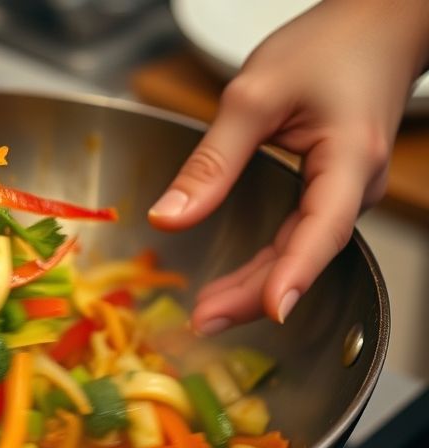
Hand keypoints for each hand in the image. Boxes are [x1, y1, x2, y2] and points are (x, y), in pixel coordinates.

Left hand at [149, 0, 428, 334]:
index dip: (295, 273)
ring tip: (208, 313)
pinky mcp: (330, 191)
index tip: (272, 310)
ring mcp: (344, 192)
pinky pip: (298, 237)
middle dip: (254, 294)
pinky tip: (236, 284)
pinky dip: (266, 263)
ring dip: (256, 284)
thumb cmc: (326, 49)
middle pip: (304, 253)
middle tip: (203, 322)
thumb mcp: (253, 97)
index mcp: (346, 160)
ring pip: (299, 251)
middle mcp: (353, 186)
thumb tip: (168, 217)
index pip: (321, 229)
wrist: (375, 27)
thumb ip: (212, 161)